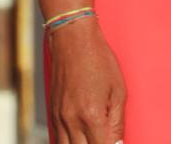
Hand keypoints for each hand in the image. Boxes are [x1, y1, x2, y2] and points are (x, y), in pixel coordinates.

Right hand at [47, 16, 125, 143]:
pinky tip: (79, 140)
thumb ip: (117, 123)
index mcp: (91, 116)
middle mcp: (72, 119)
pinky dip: (68, 143)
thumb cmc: (99, 60)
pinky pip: (57, 138)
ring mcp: (59, 116)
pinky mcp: (52, 111)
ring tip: (93, 139)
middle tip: (105, 140)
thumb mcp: (118, 91)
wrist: (72, 38)